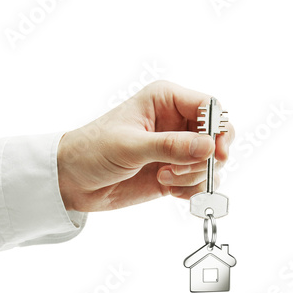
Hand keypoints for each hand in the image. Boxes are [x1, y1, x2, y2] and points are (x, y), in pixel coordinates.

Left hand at [57, 81, 233, 211]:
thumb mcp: (130, 145)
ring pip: (210, 164)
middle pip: (217, 138)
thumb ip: (171, 146)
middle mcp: (176, 123)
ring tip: (163, 179)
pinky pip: (201, 183)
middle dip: (204, 159)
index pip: (209, 107)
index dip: (219, 129)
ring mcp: (178, 151)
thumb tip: (209, 147)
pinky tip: (171, 192)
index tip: (216, 153)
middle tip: (177, 169)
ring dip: (193, 177)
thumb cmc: (93, 150)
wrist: (74, 181)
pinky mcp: (176, 174)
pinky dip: (192, 191)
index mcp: (166, 101)